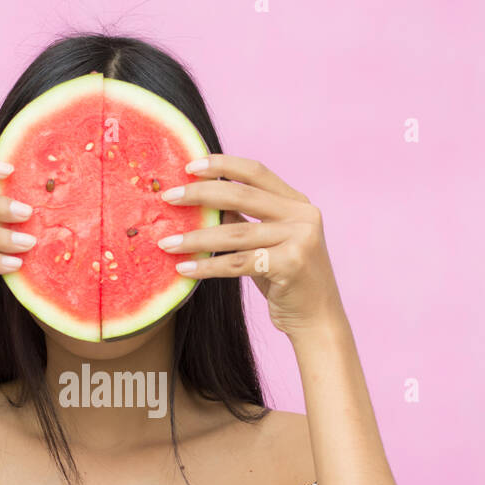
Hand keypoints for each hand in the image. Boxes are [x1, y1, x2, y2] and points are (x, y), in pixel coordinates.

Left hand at [157, 154, 345, 337]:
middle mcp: (303, 215)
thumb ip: (243, 222)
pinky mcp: (292, 264)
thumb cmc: (287, 282)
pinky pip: (238, 263)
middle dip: (200, 193)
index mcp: (297, 203)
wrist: (318, 320)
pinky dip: (208, 266)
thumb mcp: (266, 245)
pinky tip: (184, 268)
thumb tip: (202, 202)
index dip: (222, 164)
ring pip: (235, 233)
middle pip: (241, 195)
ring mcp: (300, 238)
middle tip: (167, 197)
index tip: (189, 165)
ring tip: (166, 242)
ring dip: (195, 237)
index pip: (256, 172)